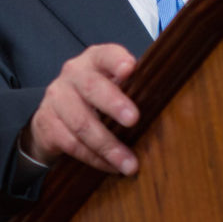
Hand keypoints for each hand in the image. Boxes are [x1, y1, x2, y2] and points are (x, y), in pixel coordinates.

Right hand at [23, 44, 139, 174]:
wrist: (54, 116)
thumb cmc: (95, 100)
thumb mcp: (113, 87)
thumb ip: (134, 89)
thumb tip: (176, 107)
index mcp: (94, 61)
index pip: (105, 54)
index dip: (116, 60)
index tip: (130, 68)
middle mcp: (72, 74)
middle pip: (91, 86)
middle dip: (113, 103)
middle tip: (134, 119)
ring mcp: (56, 98)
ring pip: (81, 122)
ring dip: (108, 145)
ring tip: (130, 164)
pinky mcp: (46, 122)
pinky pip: (71, 143)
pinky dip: (94, 158)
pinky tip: (110, 167)